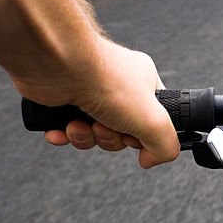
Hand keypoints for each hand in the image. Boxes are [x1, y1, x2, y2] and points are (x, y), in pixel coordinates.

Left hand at [14, 39, 179, 168]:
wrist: (57, 63)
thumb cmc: (104, 80)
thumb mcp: (154, 122)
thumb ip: (166, 147)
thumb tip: (149, 160)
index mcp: (143, 84)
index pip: (154, 121)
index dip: (146, 136)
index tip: (137, 139)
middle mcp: (116, 87)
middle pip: (123, 133)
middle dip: (111, 139)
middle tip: (106, 127)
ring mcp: (88, 92)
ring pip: (94, 134)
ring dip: (87, 138)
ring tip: (80, 125)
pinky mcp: (63, 99)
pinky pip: (68, 129)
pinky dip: (65, 134)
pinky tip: (62, 129)